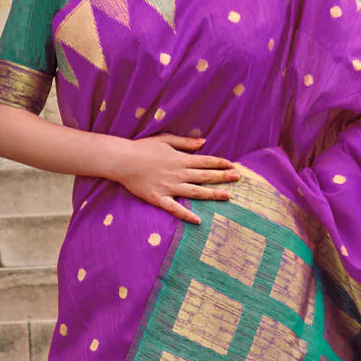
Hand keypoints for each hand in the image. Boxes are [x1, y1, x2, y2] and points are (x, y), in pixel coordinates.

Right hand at [109, 132, 240, 224]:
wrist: (123, 160)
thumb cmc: (142, 148)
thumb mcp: (165, 140)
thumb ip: (185, 142)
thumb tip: (203, 142)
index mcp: (180, 159)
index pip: (205, 161)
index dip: (220, 163)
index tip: (233, 166)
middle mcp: (178, 174)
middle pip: (205, 176)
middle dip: (223, 177)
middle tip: (238, 179)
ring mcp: (169, 187)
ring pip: (195, 192)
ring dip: (212, 194)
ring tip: (228, 197)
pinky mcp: (159, 199)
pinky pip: (175, 208)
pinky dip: (186, 215)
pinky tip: (198, 220)